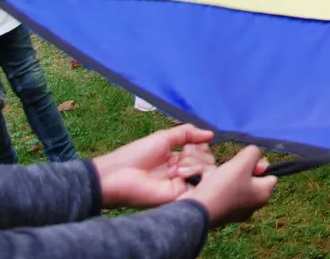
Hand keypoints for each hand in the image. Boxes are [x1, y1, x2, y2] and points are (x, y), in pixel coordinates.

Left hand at [95, 125, 218, 209]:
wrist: (118, 175)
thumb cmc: (136, 155)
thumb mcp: (163, 138)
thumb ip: (187, 133)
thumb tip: (212, 134)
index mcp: (176, 160)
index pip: (201, 152)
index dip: (200, 145)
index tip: (189, 144)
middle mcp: (181, 172)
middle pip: (207, 160)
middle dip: (198, 153)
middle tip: (182, 155)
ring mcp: (182, 184)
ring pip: (207, 170)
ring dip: (195, 162)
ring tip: (176, 167)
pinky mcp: (182, 196)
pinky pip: (201, 183)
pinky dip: (195, 172)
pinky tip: (180, 173)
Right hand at [179, 145, 276, 227]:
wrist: (196, 211)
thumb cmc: (223, 186)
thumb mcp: (243, 162)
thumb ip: (253, 153)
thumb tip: (254, 154)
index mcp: (264, 195)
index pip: (271, 175)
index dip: (260, 165)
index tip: (246, 163)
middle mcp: (254, 206)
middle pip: (253, 179)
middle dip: (242, 170)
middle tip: (231, 168)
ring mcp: (238, 212)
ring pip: (237, 186)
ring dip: (229, 177)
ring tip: (218, 175)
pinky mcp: (223, 214)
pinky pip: (225, 194)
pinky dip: (219, 187)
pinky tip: (210, 184)